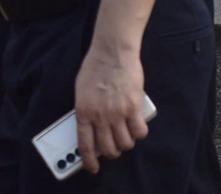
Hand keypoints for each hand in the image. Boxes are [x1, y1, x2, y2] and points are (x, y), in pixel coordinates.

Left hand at [73, 42, 149, 173]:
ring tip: (126, 135)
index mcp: (83, 111)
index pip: (85, 144)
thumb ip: (86, 111)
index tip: (92, 167)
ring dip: (126, 143)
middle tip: (114, 147)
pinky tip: (137, 126)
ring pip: (125, 143)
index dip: (89, 160)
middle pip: (108, 149)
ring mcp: (117, 113)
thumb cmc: (95, 68)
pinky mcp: (134, 107)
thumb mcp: (81, 91)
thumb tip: (91, 130)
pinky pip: (139, 132)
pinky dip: (139, 133)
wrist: (112, 52)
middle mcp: (100, 115)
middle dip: (112, 152)